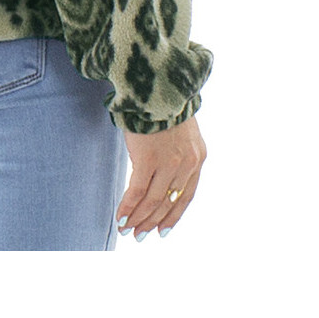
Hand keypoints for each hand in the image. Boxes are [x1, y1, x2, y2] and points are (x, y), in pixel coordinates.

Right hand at [116, 114, 206, 239]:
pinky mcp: (148, 159)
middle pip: (169, 203)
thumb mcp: (181, 129)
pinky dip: (127, 208)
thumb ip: (178, 152)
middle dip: (153, 222)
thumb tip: (164, 171)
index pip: (187, 196)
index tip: (162, 231)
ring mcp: (169, 164)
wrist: (156, 82)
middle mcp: (187, 164)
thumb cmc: (163, 103)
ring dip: (139, 219)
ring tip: (127, 230)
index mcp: (198, 158)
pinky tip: (120, 217)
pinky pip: (137, 192)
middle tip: (139, 235)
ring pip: (153, 202)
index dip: (173, 216)